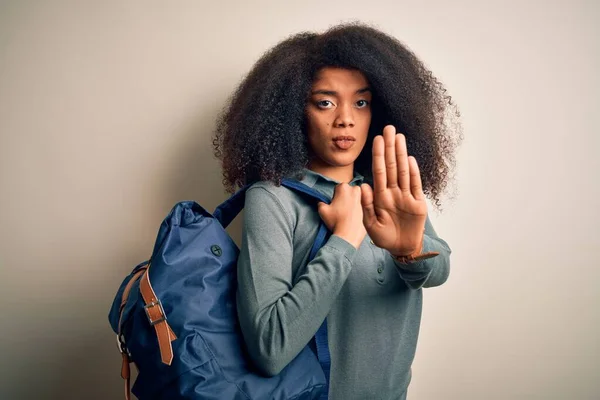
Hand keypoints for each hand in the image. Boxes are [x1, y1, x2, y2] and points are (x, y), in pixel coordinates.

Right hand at [318, 183, 365, 248]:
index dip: (335, 197)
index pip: (338, 188)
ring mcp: (364, 197)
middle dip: (345, 198)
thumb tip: (321, 202)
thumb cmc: (336, 221)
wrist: (349, 234)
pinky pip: (362, 205)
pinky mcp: (369, 206)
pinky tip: (354, 217)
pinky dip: (359, 209)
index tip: (336, 205)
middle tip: (342, 209)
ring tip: (348, 214)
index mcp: (343, 187)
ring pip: (356, 198)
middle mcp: (355, 189)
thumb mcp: (322, 210)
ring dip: (352, 202)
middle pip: (348, 191)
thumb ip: (320, 202)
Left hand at [361, 125, 426, 256]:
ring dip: (401, 154)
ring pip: (403, 171)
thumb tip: (363, 186)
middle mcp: (393, 192)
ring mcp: (406, 196)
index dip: (378, 155)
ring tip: (399, 137)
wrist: (402, 249)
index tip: (376, 139)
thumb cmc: (384, 237)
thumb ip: (366, 206)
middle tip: (389, 128)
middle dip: (389, 147)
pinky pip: (415, 185)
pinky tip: (409, 158)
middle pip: (391, 166)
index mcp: (380, 196)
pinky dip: (413, 172)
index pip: (379, 171)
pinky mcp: (418, 203)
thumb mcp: (371, 224)